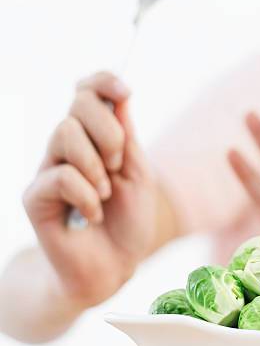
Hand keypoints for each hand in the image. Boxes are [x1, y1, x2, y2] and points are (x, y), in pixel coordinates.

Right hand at [22, 72, 161, 308]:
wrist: (116, 263)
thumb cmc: (129, 216)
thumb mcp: (138, 171)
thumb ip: (127, 135)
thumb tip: (120, 95)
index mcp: (94, 135)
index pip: (87, 91)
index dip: (102, 81)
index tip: (125, 91)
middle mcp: (68, 146)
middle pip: (77, 104)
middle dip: (109, 131)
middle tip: (118, 165)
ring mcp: (49, 168)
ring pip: (64, 133)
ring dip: (97, 164)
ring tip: (107, 193)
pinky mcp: (35, 197)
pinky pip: (60, 177)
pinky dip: (87, 195)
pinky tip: (94, 213)